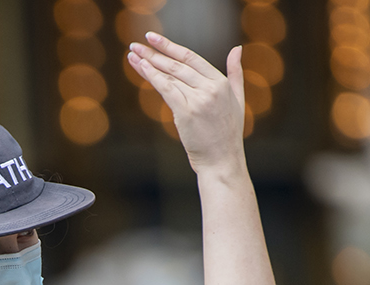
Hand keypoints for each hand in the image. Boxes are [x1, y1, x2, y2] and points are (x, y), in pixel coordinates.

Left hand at [127, 32, 245, 173]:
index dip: (170, 47)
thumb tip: (237, 49)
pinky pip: (166, 89)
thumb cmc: (227, 134)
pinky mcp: (187, 112)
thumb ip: (236, 73)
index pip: (192, 58)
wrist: (222, 161)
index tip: (153, 39)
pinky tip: (140, 67)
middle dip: (154, 53)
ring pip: (169, 76)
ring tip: (132, 54)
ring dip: (148, 63)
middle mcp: (211, 88)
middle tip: (135, 44)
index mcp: (221, 83)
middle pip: (177, 65)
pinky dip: (152, 77)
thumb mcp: (238, 99)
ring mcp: (199, 100)